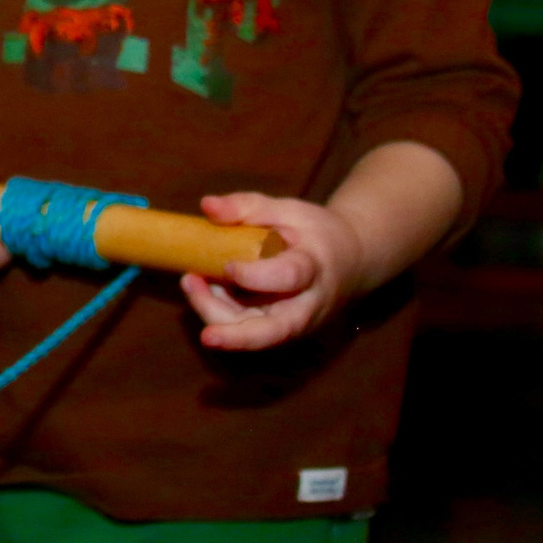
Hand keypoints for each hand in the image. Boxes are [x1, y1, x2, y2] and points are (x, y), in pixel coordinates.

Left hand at [179, 142, 463, 352]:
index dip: (257, 277)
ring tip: (190, 282)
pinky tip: (203, 288)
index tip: (228, 266)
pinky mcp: (280, 331)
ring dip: (216, 316)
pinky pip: (247, 328)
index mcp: (313, 268)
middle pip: (275, 331)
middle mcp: (307, 306)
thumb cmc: (317, 233)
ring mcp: (295, 324)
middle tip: (206, 336)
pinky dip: (220, 313)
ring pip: (253, 334)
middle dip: (238, 337)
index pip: (288, 278)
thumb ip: (249, 207)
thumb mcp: (290, 210)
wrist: (351, 262)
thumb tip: (206, 206)